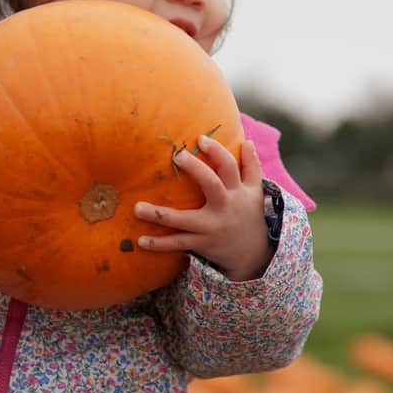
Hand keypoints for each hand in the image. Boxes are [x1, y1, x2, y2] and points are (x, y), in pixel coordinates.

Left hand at [133, 134, 273, 279]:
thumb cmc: (249, 215)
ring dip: (160, 215)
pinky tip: (141, 241)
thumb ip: (252, 166)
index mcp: (236, 191)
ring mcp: (211, 227)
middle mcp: (224, 207)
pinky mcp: (202, 244)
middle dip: (196, 170)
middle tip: (177, 156)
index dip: (217, 152)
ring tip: (137, 208)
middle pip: (212, 185)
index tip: (200, 139)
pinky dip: (160, 244)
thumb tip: (248, 141)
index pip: (229, 167)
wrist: (253, 254)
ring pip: (185, 220)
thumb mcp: (255, 191)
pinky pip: (179, 243)